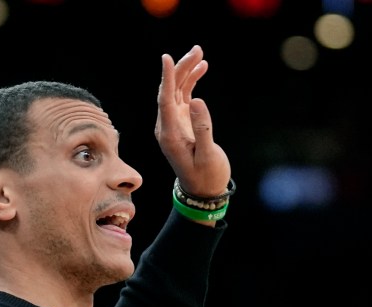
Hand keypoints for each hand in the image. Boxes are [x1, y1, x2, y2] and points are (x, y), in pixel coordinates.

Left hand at [155, 45, 230, 197]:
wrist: (203, 190)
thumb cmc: (206, 176)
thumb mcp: (207, 156)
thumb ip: (202, 129)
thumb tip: (196, 100)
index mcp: (169, 135)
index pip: (164, 101)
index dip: (166, 79)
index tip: (167, 58)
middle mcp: (167, 127)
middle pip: (169, 91)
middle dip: (180, 69)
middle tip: (197, 50)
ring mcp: (174, 124)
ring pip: (176, 91)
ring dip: (186, 72)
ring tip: (200, 53)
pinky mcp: (182, 123)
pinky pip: (183, 97)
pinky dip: (191, 82)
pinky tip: (201, 68)